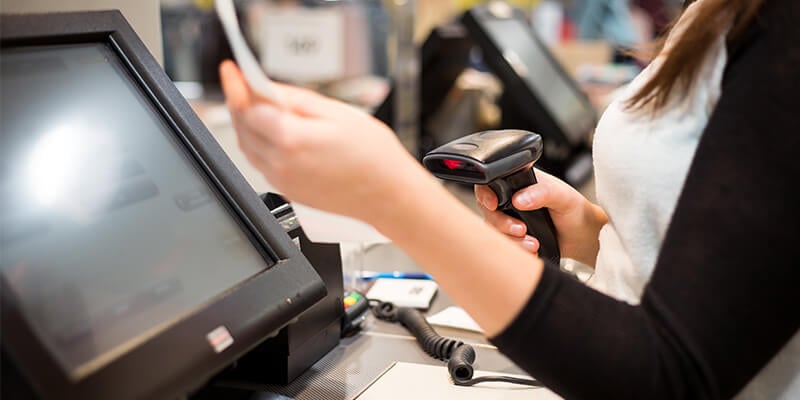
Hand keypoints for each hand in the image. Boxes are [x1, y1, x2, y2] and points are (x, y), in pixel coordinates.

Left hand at [219, 60, 425, 222]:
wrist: (388, 196)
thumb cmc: (374, 157)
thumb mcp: (338, 113)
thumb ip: (297, 100)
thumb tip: (270, 90)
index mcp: (292, 140)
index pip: (248, 108)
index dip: (236, 85)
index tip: (232, 71)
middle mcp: (281, 164)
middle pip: (243, 127)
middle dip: (240, 101)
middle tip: (245, 83)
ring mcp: (282, 181)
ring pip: (248, 146)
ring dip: (247, 123)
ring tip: (259, 105)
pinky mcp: (288, 191)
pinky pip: (260, 163)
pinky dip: (258, 143)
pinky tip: (272, 132)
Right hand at [475, 169, 606, 266]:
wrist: (582, 237)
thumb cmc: (574, 211)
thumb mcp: (562, 196)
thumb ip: (542, 193)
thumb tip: (519, 199)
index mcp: (520, 181)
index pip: (491, 183)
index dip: (486, 194)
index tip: (494, 205)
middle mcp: (511, 199)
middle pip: (489, 210)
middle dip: (502, 223)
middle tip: (522, 229)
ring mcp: (511, 218)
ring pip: (495, 230)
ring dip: (512, 240)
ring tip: (533, 243)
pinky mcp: (513, 236)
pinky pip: (504, 244)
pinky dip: (517, 249)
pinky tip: (532, 249)